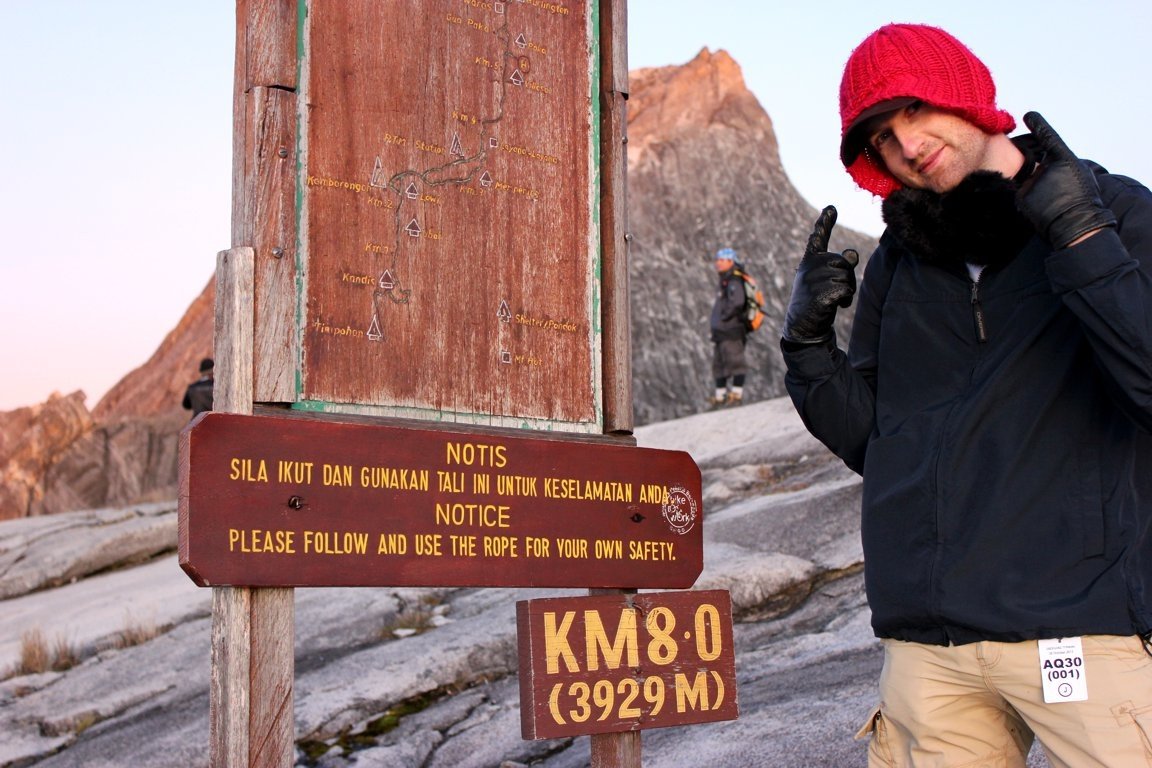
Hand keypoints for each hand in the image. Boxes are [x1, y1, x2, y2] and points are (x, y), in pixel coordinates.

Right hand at [783, 206, 858, 343]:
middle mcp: (809, 267)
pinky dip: (845, 300)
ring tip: (833, 300)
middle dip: (847, 277)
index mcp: (809, 261)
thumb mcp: (826, 281)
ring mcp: (812, 280)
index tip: (831, 207)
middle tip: (835, 292)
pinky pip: (845, 290)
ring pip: (847, 277)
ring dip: (847, 291)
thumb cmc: (817, 302)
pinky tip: (835, 306)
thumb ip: (840, 266)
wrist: (803, 327)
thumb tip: (853, 253)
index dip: (825, 222)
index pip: (818, 238)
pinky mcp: (819, 293)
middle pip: (844, 262)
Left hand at [1016, 111, 1115, 248]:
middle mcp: (1046, 167)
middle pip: (1039, 168)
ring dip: (1040, 192)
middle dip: (1046, 179)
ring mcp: (1032, 182)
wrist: (1077, 225)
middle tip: (1061, 194)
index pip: (1049, 137)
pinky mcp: (1022, 197)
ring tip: (1054, 204)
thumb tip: (1047, 162)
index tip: (1029, 115)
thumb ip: (1062, 164)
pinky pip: (1025, 195)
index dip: (1038, 125)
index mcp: (1064, 159)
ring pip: (1031, 183)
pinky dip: (1032, 202)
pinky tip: (1045, 210)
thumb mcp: (1080, 174)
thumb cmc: (1083, 200)